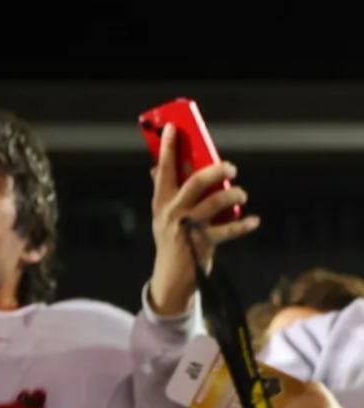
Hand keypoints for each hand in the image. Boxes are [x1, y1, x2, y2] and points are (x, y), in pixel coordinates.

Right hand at [144, 122, 259, 315]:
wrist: (171, 278)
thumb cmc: (171, 241)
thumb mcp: (162, 217)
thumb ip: (162, 193)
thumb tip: (155, 168)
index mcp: (161, 203)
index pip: (163, 170)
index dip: (168, 148)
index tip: (173, 129)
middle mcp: (172, 213)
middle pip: (196, 181)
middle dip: (217, 170)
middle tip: (230, 167)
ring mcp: (187, 228)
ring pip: (216, 201)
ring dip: (234, 194)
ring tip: (241, 193)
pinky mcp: (203, 244)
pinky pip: (230, 229)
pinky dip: (244, 224)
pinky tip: (253, 220)